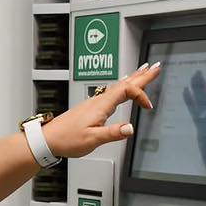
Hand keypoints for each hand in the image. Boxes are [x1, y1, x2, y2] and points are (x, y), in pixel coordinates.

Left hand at [42, 62, 161, 158]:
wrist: (49, 139)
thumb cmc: (68, 139)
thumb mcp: (92, 139)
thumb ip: (112, 133)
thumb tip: (130, 127)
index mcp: (101, 104)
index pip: (127, 91)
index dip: (141, 95)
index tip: (148, 106)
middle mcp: (99, 99)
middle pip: (125, 82)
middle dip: (142, 75)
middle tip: (156, 67)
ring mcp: (95, 101)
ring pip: (119, 85)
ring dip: (133, 77)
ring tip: (144, 70)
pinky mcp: (92, 106)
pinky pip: (112, 90)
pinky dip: (123, 85)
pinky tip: (123, 86)